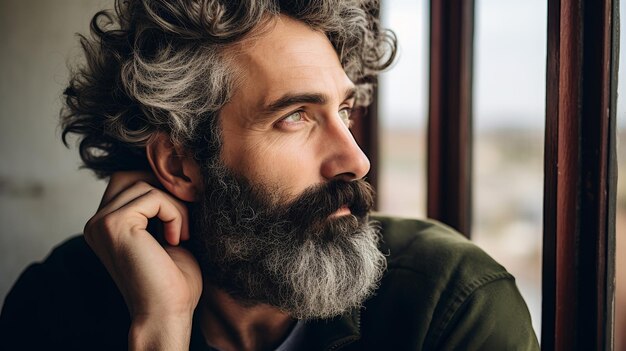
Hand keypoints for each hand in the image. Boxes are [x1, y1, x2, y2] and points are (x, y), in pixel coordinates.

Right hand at [84, 172, 201, 349]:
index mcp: (105, 225)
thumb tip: (177, 170)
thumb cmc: (172, 280)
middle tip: (186, 216)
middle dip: (165, 189)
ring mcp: (101, 222)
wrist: (167, 313)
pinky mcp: (114, 224)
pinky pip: (153, 196)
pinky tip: (176, 239)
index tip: (185, 209)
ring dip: (174, 205)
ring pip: (146, 183)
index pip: (130, 180)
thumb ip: (161, 204)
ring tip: (181, 234)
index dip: (161, 187)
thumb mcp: (167, 232)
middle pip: (132, 174)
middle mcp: (96, 222)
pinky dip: (174, 214)